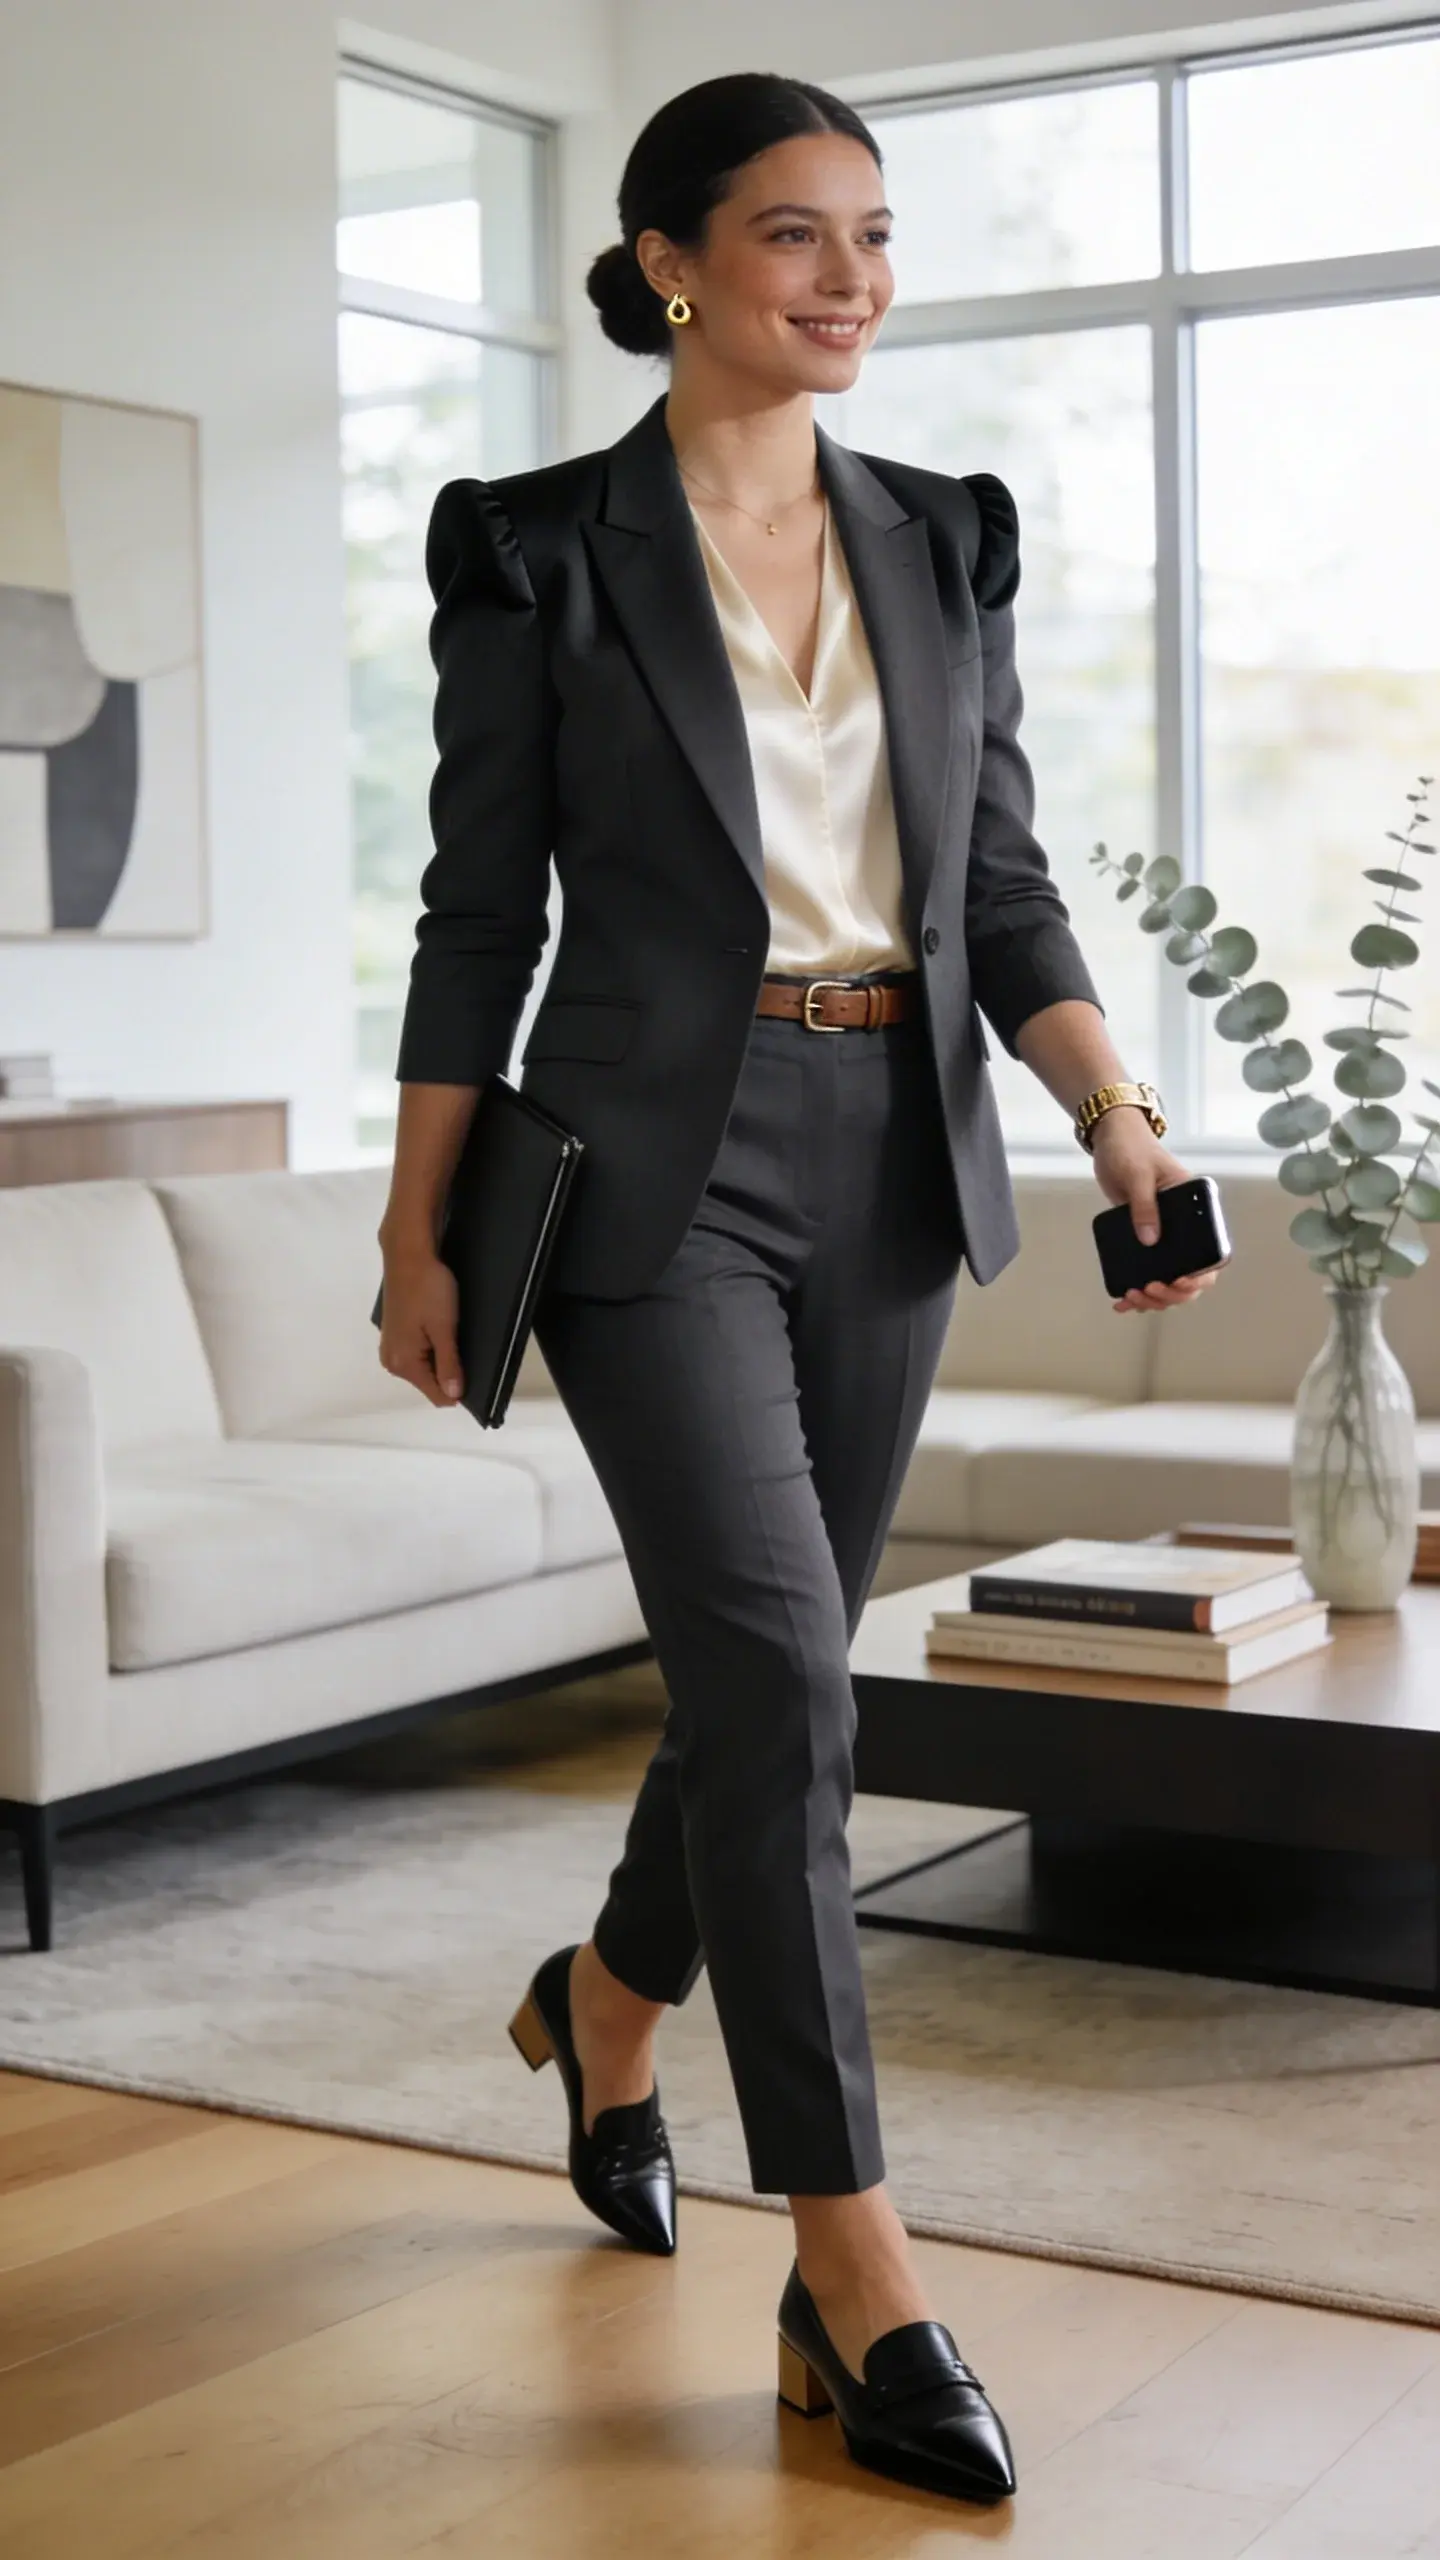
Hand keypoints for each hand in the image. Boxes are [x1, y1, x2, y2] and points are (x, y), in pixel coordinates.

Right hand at [378, 1247, 464, 1403]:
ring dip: (440, 1356)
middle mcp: (391, 1361)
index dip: (458, 1388)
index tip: (472, 1368)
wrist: (408, 1255)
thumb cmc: (428, 1290)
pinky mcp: (394, 1333)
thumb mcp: (444, 1329)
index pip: (437, 1395)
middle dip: (448, 1370)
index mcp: (403, 1364)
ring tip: (450, 1331)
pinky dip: (431, 1346)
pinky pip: (417, 1352)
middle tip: (461, 1343)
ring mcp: (390, 1347)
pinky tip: (438, 1326)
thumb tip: (453, 1396)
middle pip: (429, 1382)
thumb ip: (449, 1365)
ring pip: (424, 1367)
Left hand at [1088, 1108, 1223, 1315]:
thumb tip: (1150, 1240)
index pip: (1211, 1251)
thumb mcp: (1139, 1175)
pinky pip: (1147, 1272)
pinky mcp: (1143, 1241)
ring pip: (1169, 1280)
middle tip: (1147, 1290)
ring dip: (1154, 1298)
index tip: (1178, 1281)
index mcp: (1196, 1210)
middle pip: (1191, 1275)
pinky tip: (1122, 1301)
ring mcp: (1164, 1238)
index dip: (1200, 1275)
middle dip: (1172, 1293)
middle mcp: (1185, 1229)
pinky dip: (1137, 1291)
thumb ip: (1144, 1205)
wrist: (1111, 1141)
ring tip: (1131, 1299)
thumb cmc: (1132, 1150)